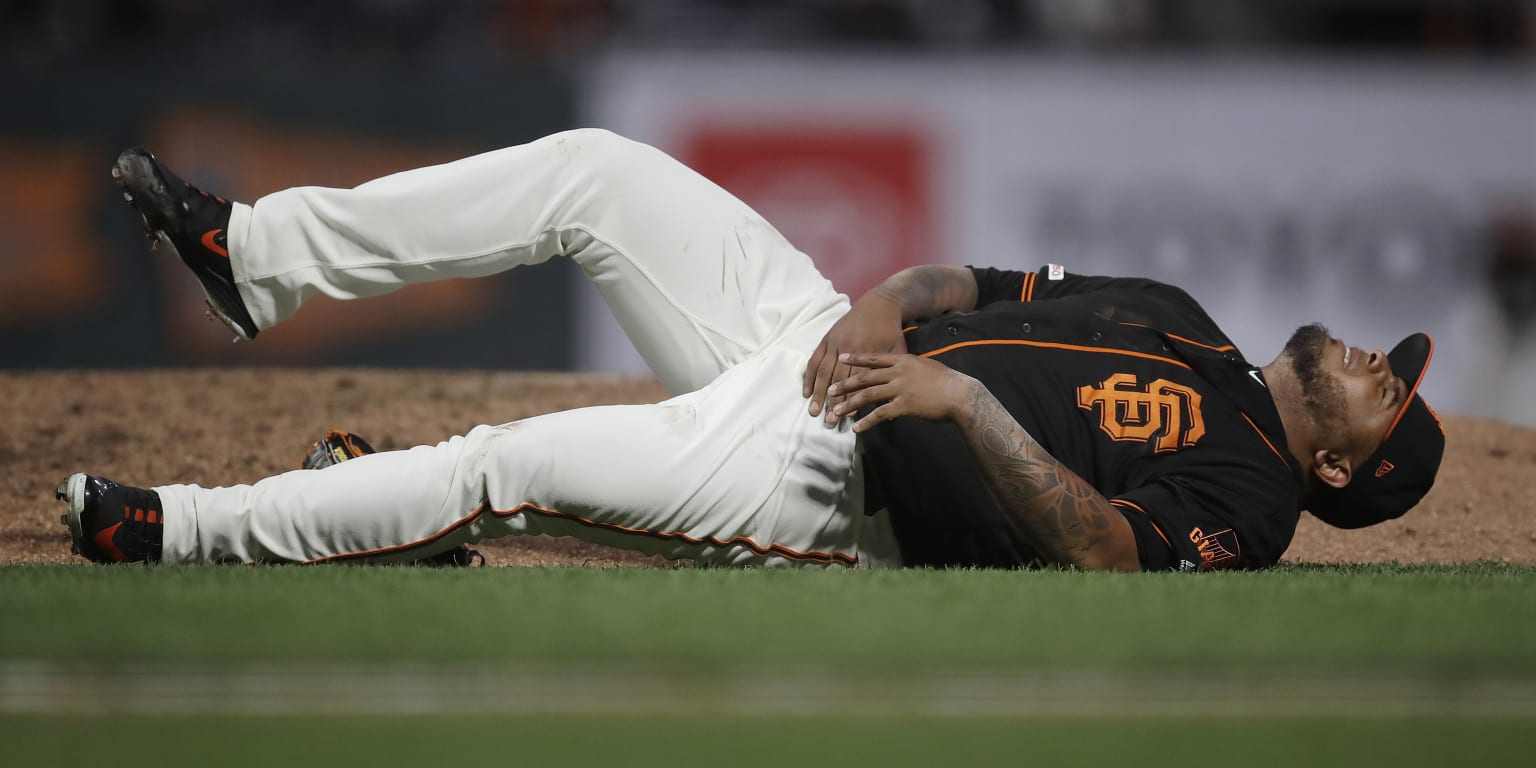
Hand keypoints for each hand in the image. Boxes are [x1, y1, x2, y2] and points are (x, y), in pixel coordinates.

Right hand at [803, 294, 907, 422]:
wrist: (879, 305)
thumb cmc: (890, 331)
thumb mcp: (898, 351)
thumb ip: (893, 374)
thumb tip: (891, 401)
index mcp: (867, 352)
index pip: (857, 380)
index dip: (852, 399)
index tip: (848, 417)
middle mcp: (848, 348)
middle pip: (838, 379)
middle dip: (833, 401)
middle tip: (828, 420)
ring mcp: (834, 343)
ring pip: (824, 371)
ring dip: (818, 392)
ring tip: (814, 410)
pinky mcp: (826, 339)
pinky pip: (814, 360)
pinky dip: (809, 376)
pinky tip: (806, 391)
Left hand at [827, 352, 977, 432]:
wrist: (960, 395)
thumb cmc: (946, 381)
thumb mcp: (925, 367)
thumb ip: (909, 369)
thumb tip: (898, 374)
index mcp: (903, 361)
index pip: (875, 359)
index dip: (857, 358)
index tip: (841, 357)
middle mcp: (899, 373)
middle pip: (866, 377)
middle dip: (846, 384)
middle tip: (830, 390)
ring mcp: (901, 388)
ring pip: (868, 395)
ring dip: (850, 404)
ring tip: (836, 411)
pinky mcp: (905, 405)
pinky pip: (881, 414)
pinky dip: (867, 422)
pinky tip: (857, 428)